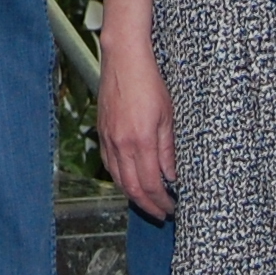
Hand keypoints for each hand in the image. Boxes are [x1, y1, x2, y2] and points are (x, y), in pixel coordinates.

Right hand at [97, 17, 176, 219]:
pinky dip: (120, 178)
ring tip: (148, 202)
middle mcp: (121, 144)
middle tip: (163, 214)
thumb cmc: (150, 83)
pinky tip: (130, 180)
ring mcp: (108, 139)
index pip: (151, 185)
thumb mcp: (169, 116)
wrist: (124, 60)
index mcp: (141, 142)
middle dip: (148, 205)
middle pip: (133, 188)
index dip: (162, 202)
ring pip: (119, 179)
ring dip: (134, 195)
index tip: (173, 209)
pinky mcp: (102, 132)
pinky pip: (110, 164)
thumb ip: (168, 150)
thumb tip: (172, 177)